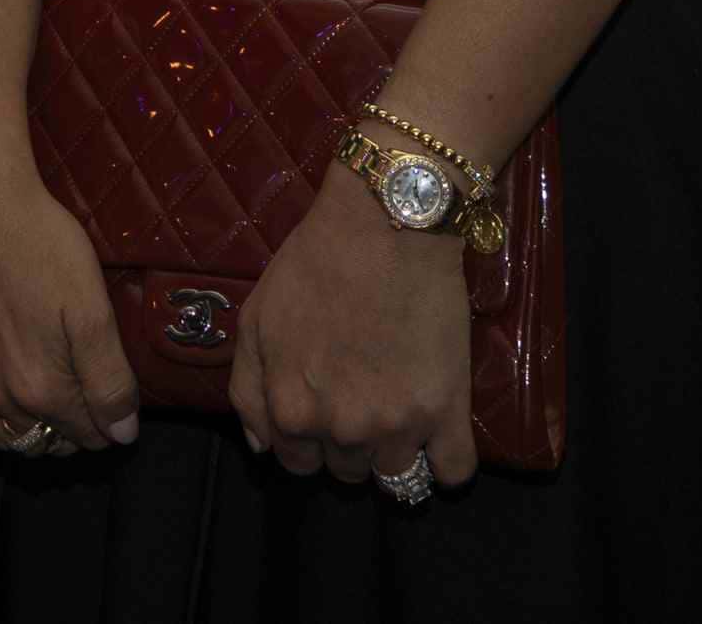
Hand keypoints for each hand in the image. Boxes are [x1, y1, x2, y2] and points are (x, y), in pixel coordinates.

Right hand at [0, 147, 138, 456]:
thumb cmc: (40, 244)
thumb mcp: (93, 308)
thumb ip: (109, 378)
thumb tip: (122, 433)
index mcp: (40, 387)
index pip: (87, 434)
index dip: (110, 421)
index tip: (116, 400)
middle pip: (46, 442)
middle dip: (73, 431)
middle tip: (87, 398)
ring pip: (1, 438)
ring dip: (31, 434)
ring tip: (49, 407)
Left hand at [230, 163, 475, 491]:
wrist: (387, 224)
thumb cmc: (314, 265)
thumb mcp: (255, 319)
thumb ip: (247, 390)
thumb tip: (262, 447)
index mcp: (291, 411)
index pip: (297, 463)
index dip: (307, 437)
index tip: (324, 406)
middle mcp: (342, 429)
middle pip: (346, 470)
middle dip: (348, 441)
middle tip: (361, 394)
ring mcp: (398, 426)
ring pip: (395, 476)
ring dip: (394, 452)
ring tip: (398, 406)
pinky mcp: (448, 412)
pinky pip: (455, 472)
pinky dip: (448, 463)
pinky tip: (438, 436)